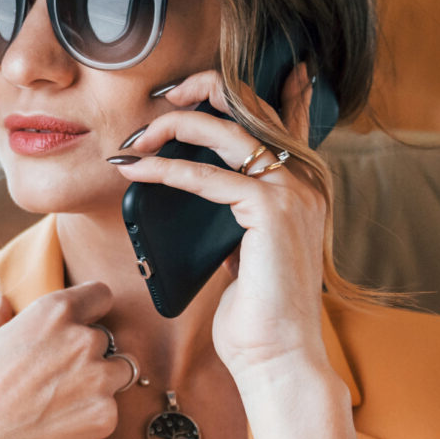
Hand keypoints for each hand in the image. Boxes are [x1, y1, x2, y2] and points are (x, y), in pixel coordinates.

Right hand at [0, 281, 131, 438]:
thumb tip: (3, 305)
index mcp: (52, 313)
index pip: (100, 295)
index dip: (91, 309)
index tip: (84, 322)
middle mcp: (82, 341)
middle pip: (107, 339)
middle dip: (88, 354)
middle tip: (58, 375)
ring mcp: (97, 380)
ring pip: (117, 373)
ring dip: (99, 383)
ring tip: (63, 400)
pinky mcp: (103, 417)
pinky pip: (110, 409)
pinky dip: (92, 416)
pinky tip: (60, 423)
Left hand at [104, 67, 332, 382]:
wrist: (278, 357)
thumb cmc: (257, 313)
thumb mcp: (245, 248)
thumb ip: (235, 210)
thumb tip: (195, 185)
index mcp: (305, 181)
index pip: (284, 111)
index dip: (244, 83)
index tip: (193, 81)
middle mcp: (307, 176)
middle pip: (248, 103)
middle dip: (194, 92)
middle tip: (151, 106)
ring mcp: (294, 189)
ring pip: (225, 127)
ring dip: (170, 126)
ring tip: (133, 141)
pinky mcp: (271, 209)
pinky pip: (207, 175)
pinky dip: (165, 170)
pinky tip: (136, 170)